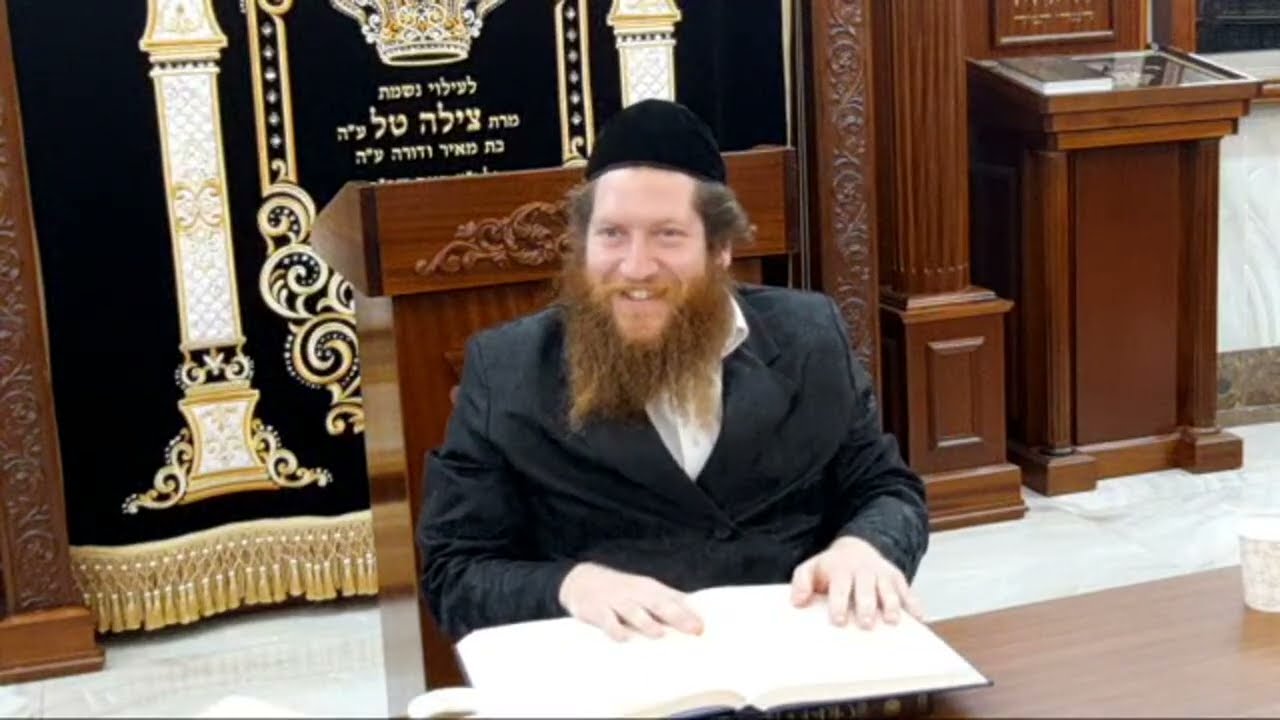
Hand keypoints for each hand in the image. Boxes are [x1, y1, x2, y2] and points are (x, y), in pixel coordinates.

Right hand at [558, 562, 703, 640]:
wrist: (581, 579)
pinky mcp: (597, 610)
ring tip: (660, 633)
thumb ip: (667, 601)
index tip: (702, 628)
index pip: (672, 599)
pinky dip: (615, 629)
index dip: (688, 613)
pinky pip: (607, 620)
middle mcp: (635, 593)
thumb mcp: (644, 591)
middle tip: (693, 630)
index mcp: (649, 589)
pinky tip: (623, 638)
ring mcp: (616, 601)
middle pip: (658, 604)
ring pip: (633, 611)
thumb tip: (695, 615)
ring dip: (646, 622)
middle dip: (677, 616)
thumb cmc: (621, 591)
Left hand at [790, 536, 923, 628]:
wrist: (857, 547)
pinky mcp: (897, 578)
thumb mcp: (811, 568)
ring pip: (889, 588)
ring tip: (892, 621)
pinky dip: (914, 603)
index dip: (839, 603)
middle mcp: (863, 571)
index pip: (840, 586)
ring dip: (891, 604)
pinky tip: (919, 618)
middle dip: (866, 605)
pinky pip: (908, 590)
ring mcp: (882, 574)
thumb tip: (797, 601)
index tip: (838, 620)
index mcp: (841, 570)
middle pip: (866, 588)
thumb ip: (801, 582)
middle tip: (865, 623)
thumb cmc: (831, 567)